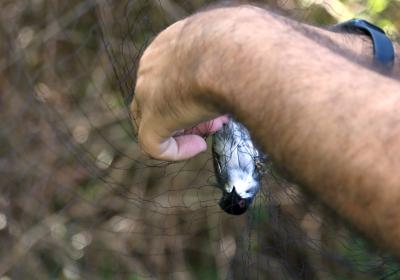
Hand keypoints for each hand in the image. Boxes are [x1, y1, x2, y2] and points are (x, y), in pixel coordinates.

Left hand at [131, 8, 242, 160]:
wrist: (237, 55)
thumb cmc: (243, 48)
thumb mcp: (231, 50)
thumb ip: (224, 63)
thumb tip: (240, 76)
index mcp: (169, 43)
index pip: (168, 73)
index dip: (190, 92)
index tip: (216, 98)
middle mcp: (151, 65)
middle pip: (159, 97)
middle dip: (186, 112)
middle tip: (214, 121)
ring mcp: (147, 92)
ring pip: (152, 121)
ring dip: (182, 131)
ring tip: (211, 132)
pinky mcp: (153, 118)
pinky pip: (154, 145)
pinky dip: (175, 151)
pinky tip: (199, 146)